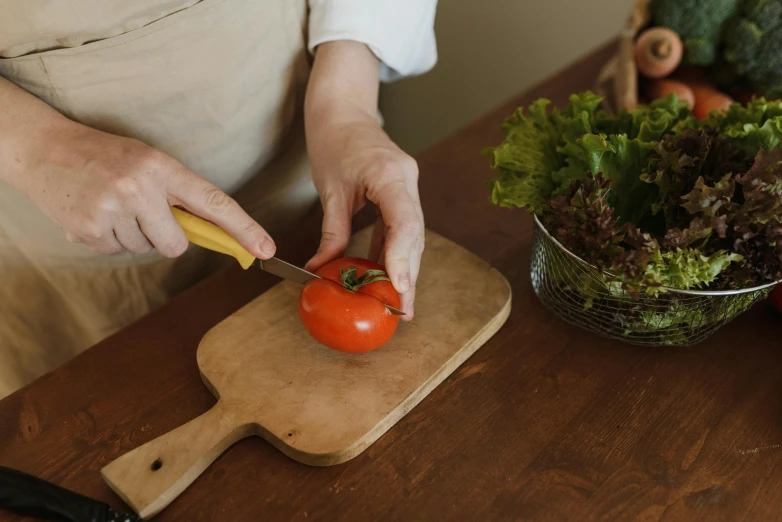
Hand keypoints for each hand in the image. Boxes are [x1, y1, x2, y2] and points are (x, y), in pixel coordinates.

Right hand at [17, 120, 274, 258]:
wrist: (43, 149)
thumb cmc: (105, 156)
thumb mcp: (148, 162)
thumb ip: (178, 195)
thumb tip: (209, 234)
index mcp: (161, 167)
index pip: (213, 202)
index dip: (242, 228)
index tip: (265, 249)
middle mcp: (138, 188)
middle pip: (177, 244)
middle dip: (166, 236)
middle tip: (142, 210)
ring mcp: (111, 211)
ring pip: (146, 250)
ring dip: (134, 235)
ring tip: (112, 205)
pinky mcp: (88, 231)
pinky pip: (118, 252)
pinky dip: (111, 239)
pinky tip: (97, 214)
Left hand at [304, 107, 424, 318]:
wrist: (344, 110)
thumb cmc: (333, 140)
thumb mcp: (329, 189)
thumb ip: (332, 232)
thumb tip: (323, 270)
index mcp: (390, 174)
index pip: (405, 222)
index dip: (404, 258)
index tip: (399, 287)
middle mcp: (407, 180)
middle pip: (415, 235)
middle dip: (409, 275)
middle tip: (404, 310)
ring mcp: (409, 185)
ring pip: (413, 235)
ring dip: (406, 269)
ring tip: (401, 303)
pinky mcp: (403, 191)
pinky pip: (403, 227)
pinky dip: (396, 253)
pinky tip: (391, 278)